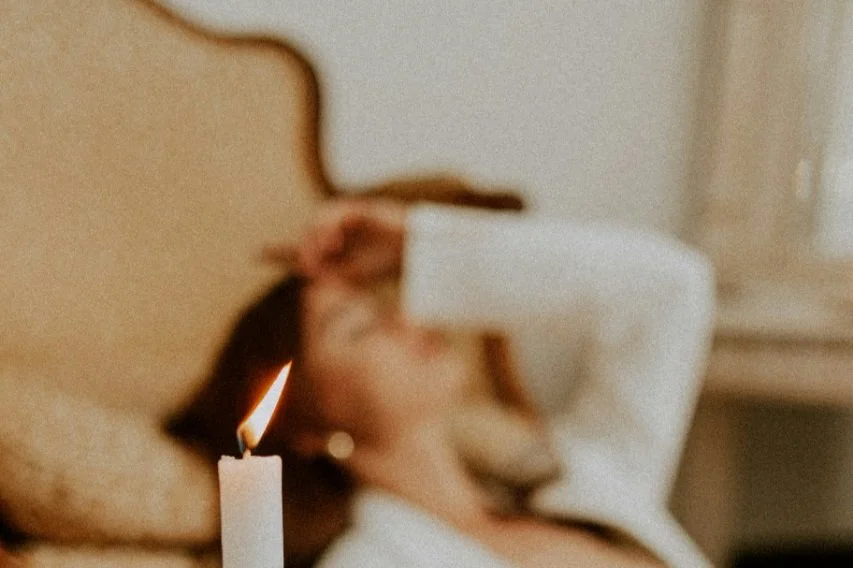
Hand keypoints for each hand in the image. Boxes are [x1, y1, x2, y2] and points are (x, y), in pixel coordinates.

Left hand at [264, 198, 406, 281]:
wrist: (419, 252)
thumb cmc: (391, 265)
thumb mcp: (355, 275)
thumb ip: (330, 272)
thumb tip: (305, 269)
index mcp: (338, 251)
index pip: (304, 249)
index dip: (281, 251)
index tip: (257, 253)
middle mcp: (340, 234)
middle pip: (308, 235)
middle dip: (301, 250)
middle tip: (304, 266)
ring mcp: (348, 220)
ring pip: (318, 222)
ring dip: (314, 239)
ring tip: (320, 256)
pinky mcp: (359, 208)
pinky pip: (335, 212)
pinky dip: (329, 226)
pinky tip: (332, 242)